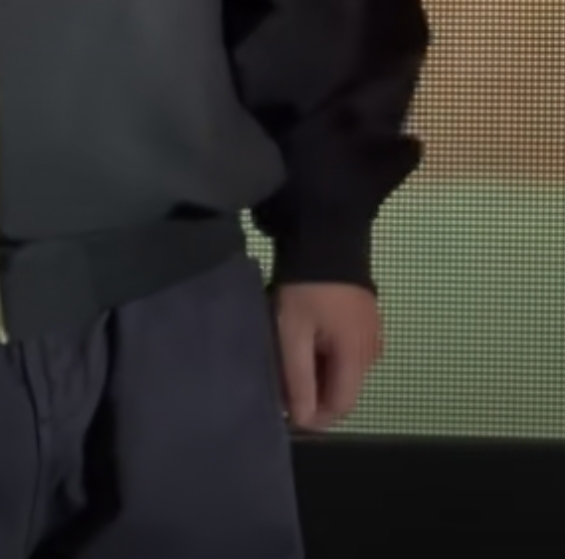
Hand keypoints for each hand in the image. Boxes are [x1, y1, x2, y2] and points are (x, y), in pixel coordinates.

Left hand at [272, 283, 381, 430]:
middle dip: (313, 390)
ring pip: (345, 370)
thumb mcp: (293, 333)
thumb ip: (298, 380)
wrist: (326, 236)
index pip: (340, 407)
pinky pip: (349, 350)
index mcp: (358, 357)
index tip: (284, 405)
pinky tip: (307, 334)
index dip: (313, 414)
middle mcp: (373, 351)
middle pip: (343, 388)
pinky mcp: (368, 318)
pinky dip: (328, 352)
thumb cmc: (306, 288)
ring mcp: (373, 333)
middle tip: (283, 373)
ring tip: (292, 350)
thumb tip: (302, 421)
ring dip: (319, 370)